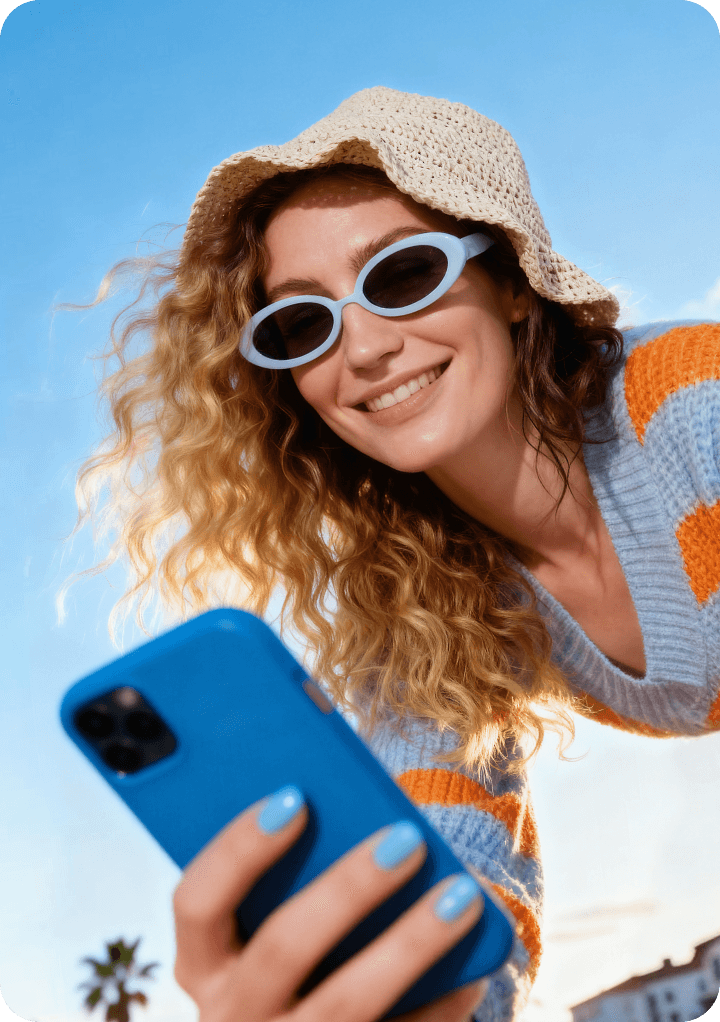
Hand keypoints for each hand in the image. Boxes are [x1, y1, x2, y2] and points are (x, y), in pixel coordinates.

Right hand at [173, 785, 488, 1021]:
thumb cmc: (296, 953)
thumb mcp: (266, 925)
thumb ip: (289, 878)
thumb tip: (357, 808)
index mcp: (202, 962)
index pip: (198, 900)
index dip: (240, 848)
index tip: (295, 797)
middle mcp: (231, 1016)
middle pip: (283, 948)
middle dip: (349, 889)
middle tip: (407, 838)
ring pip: (348, 1002)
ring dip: (410, 943)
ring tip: (462, 894)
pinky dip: (441, 1005)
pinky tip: (475, 969)